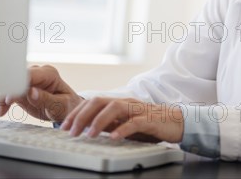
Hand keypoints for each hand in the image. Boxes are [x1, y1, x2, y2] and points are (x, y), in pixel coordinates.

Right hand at [0, 65, 82, 121]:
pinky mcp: (22, 89)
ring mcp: (29, 80)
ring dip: (0, 95)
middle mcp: (37, 74)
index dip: (18, 85)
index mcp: (49, 74)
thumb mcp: (60, 106)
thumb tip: (31, 92)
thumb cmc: (68, 106)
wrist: (67, 110)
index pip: (29, 75)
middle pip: (16, 77)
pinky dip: (1, 99)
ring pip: (9, 84)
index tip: (10, 98)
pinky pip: (8, 92)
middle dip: (3, 86)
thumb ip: (46, 99)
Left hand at [60, 97, 183, 143]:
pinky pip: (135, 122)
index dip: (77, 112)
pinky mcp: (150, 119)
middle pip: (100, 101)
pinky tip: (114, 138)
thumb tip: (87, 127)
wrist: (176, 122)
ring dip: (100, 121)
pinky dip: (123, 129)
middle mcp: (126, 103)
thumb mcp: (124, 123)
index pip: (93, 102)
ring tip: (90, 134)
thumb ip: (109, 123)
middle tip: (71, 131)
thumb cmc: (149, 124)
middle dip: (83, 115)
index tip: (64, 126)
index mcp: (118, 103)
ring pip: (115, 108)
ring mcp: (138, 109)